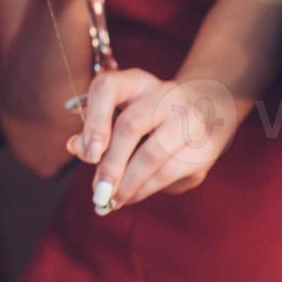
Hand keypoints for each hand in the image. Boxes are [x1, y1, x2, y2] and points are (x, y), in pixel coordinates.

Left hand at [72, 68, 240, 213]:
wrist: (205, 115)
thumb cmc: (147, 120)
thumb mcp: (119, 118)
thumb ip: (95, 131)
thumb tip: (76, 147)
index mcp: (135, 81)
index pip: (107, 88)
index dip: (95, 121)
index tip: (89, 154)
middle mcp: (164, 93)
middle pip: (131, 125)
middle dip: (111, 164)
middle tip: (98, 191)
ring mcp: (188, 117)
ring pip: (152, 154)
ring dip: (127, 183)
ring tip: (111, 200)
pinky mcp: (204, 146)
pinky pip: (168, 172)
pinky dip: (144, 189)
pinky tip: (130, 197)